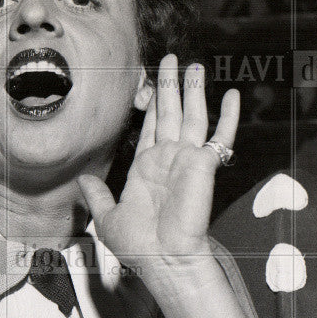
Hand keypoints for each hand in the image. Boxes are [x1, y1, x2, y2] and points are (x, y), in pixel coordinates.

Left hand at [78, 56, 238, 271]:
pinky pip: (220, 135)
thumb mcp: (108, 218)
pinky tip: (233, 95)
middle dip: (170, 85)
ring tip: (195, 64)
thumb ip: (98, 196)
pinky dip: (228, 115)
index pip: (150, 127)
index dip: (150, 104)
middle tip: (171, 59)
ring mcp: (187, 159)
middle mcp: (168, 159)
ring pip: (191, 115)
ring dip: (193, 90)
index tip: (150, 82)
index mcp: (146, 168)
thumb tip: (83, 181)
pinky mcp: (204, 163)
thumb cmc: (139, 245)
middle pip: (170, 113)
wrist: (163, 258)